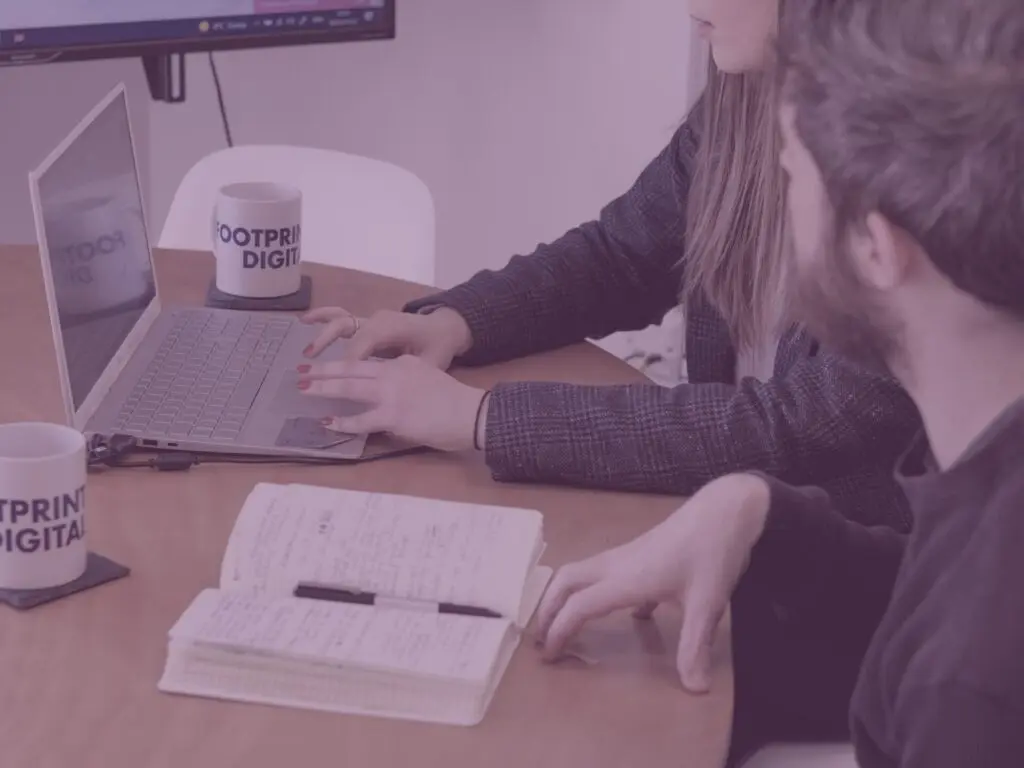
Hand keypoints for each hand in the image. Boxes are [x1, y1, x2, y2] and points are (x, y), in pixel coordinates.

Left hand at [296, 355, 487, 451]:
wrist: (471, 412)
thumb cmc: (456, 402)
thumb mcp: (430, 379)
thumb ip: (409, 381)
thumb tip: (394, 397)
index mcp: (404, 364)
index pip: (369, 363)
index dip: (346, 365)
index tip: (330, 368)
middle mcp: (394, 373)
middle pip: (352, 368)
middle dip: (324, 370)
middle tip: (302, 371)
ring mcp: (391, 393)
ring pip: (350, 387)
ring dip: (324, 388)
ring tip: (304, 389)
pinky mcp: (393, 415)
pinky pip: (361, 419)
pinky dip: (343, 421)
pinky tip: (328, 423)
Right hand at [299, 306, 473, 369]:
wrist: (447, 327)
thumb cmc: (439, 347)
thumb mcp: (431, 363)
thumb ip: (410, 375)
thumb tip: (389, 396)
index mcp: (392, 328)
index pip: (363, 346)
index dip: (349, 365)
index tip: (334, 384)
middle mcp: (378, 321)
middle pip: (347, 333)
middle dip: (326, 349)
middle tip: (308, 370)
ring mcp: (371, 319)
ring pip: (341, 322)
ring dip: (322, 335)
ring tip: (306, 352)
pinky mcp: (368, 322)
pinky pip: (342, 317)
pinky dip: (323, 317)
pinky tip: (305, 321)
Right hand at [534, 474, 771, 691]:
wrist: (727, 510)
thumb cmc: (713, 552)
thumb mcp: (707, 603)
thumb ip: (695, 646)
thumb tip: (694, 689)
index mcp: (626, 578)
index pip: (579, 606)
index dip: (559, 631)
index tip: (550, 656)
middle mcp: (618, 564)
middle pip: (566, 581)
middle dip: (548, 609)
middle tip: (543, 639)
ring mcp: (628, 555)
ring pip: (582, 572)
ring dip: (567, 597)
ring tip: (567, 624)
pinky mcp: (642, 552)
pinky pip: (607, 572)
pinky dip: (601, 592)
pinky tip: (629, 615)